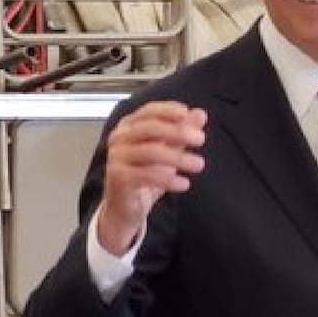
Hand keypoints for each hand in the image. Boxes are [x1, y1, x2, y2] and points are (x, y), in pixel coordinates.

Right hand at [95, 102, 207, 253]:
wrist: (126, 206)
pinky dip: (169, 179)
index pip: (148, 111)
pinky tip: (184, 184)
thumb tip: (200, 114)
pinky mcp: (118, 177)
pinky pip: (147, 175)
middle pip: (150, 128)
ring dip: (179, 158)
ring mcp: (116, 157)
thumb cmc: (146, 174)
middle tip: (201, 139)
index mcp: (129, 126)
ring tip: (199, 164)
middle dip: (178, 131)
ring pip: (151, 151)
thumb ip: (182, 131)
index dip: (168, 110)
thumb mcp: (168, 150)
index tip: (188, 114)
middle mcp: (119, 138)